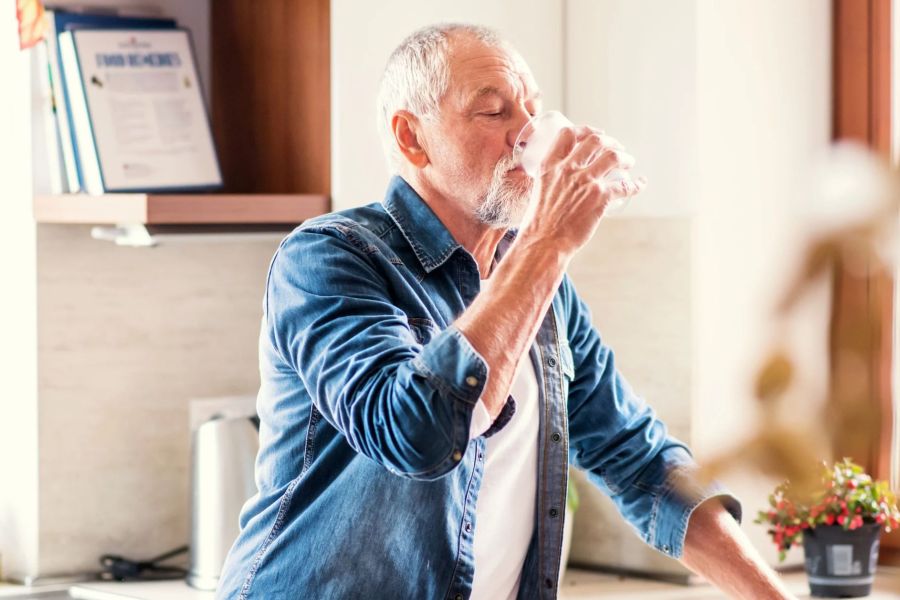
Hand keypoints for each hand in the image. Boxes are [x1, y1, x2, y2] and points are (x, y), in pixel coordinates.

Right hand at [518, 126, 645, 256]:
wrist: (544, 242)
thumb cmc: (539, 223)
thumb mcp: (539, 191)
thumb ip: (551, 181)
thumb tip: (562, 181)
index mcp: (549, 166)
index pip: (568, 134)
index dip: (585, 130)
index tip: (595, 134)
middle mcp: (568, 169)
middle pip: (595, 141)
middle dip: (610, 141)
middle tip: (617, 148)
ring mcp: (585, 182)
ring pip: (613, 157)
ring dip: (625, 157)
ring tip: (629, 162)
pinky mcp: (600, 198)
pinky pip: (625, 185)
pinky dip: (636, 184)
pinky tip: (640, 184)